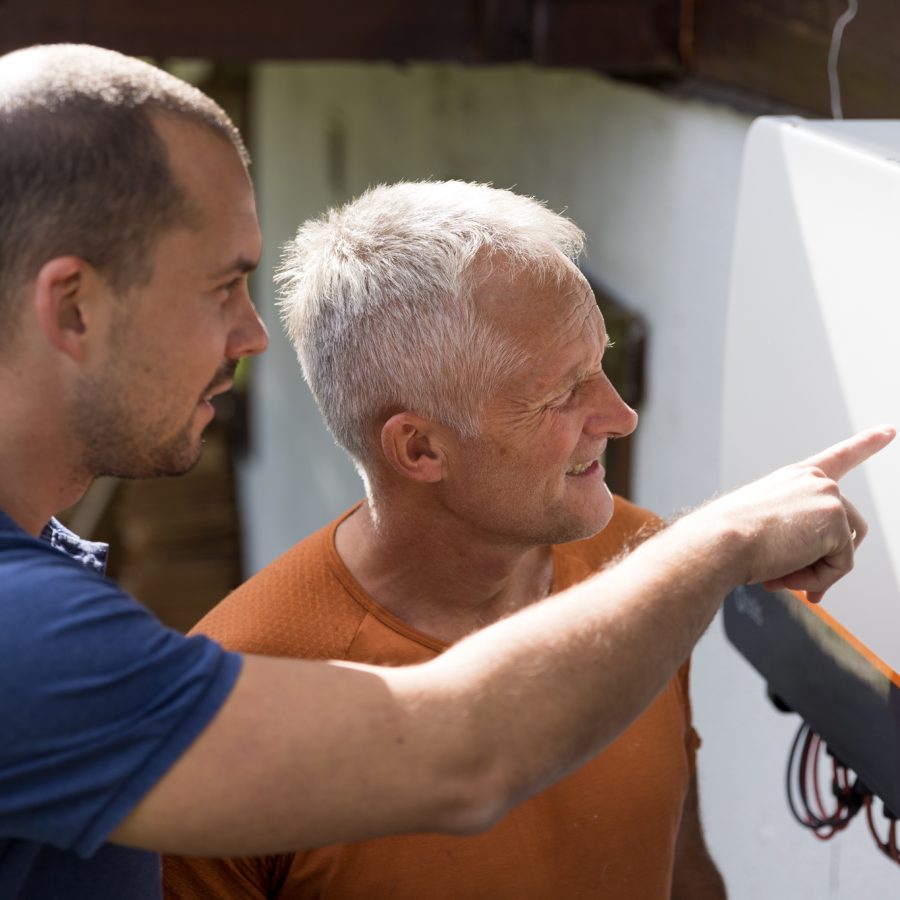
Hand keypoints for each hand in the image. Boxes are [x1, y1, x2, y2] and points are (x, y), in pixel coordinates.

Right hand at [705, 426, 894, 601]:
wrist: (718, 542)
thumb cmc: (727, 539)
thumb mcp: (762, 528)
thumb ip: (795, 537)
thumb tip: (814, 579)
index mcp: (794, 477)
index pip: (839, 457)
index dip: (867, 443)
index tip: (889, 430)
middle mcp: (815, 480)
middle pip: (849, 527)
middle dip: (825, 561)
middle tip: (792, 582)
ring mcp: (829, 497)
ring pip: (844, 550)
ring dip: (816, 573)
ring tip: (780, 577)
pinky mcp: (837, 521)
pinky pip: (840, 566)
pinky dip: (817, 580)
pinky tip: (785, 576)